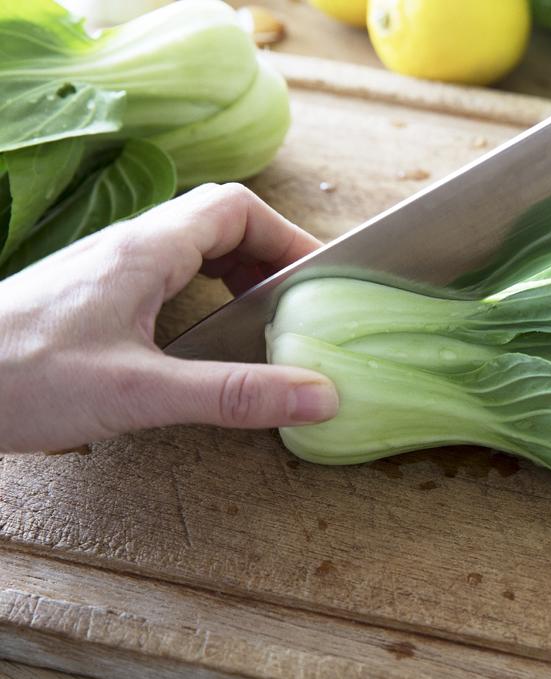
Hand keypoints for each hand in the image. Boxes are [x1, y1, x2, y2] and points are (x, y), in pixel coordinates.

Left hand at [0, 184, 339, 453]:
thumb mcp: (139, 392)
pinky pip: (165, 273)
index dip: (287, 236)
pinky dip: (203, 291)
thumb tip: (317, 396)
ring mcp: (106, 269)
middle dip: (269, 255)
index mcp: (145, 250)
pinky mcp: (92, 296)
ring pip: (191, 246)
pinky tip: (203, 334)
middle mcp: (127, 248)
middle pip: (219, 221)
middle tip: (299, 301)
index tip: (319, 278)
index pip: (235, 207)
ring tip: (263, 316)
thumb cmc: (19, 378)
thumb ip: (233, 394)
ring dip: (236, 271)